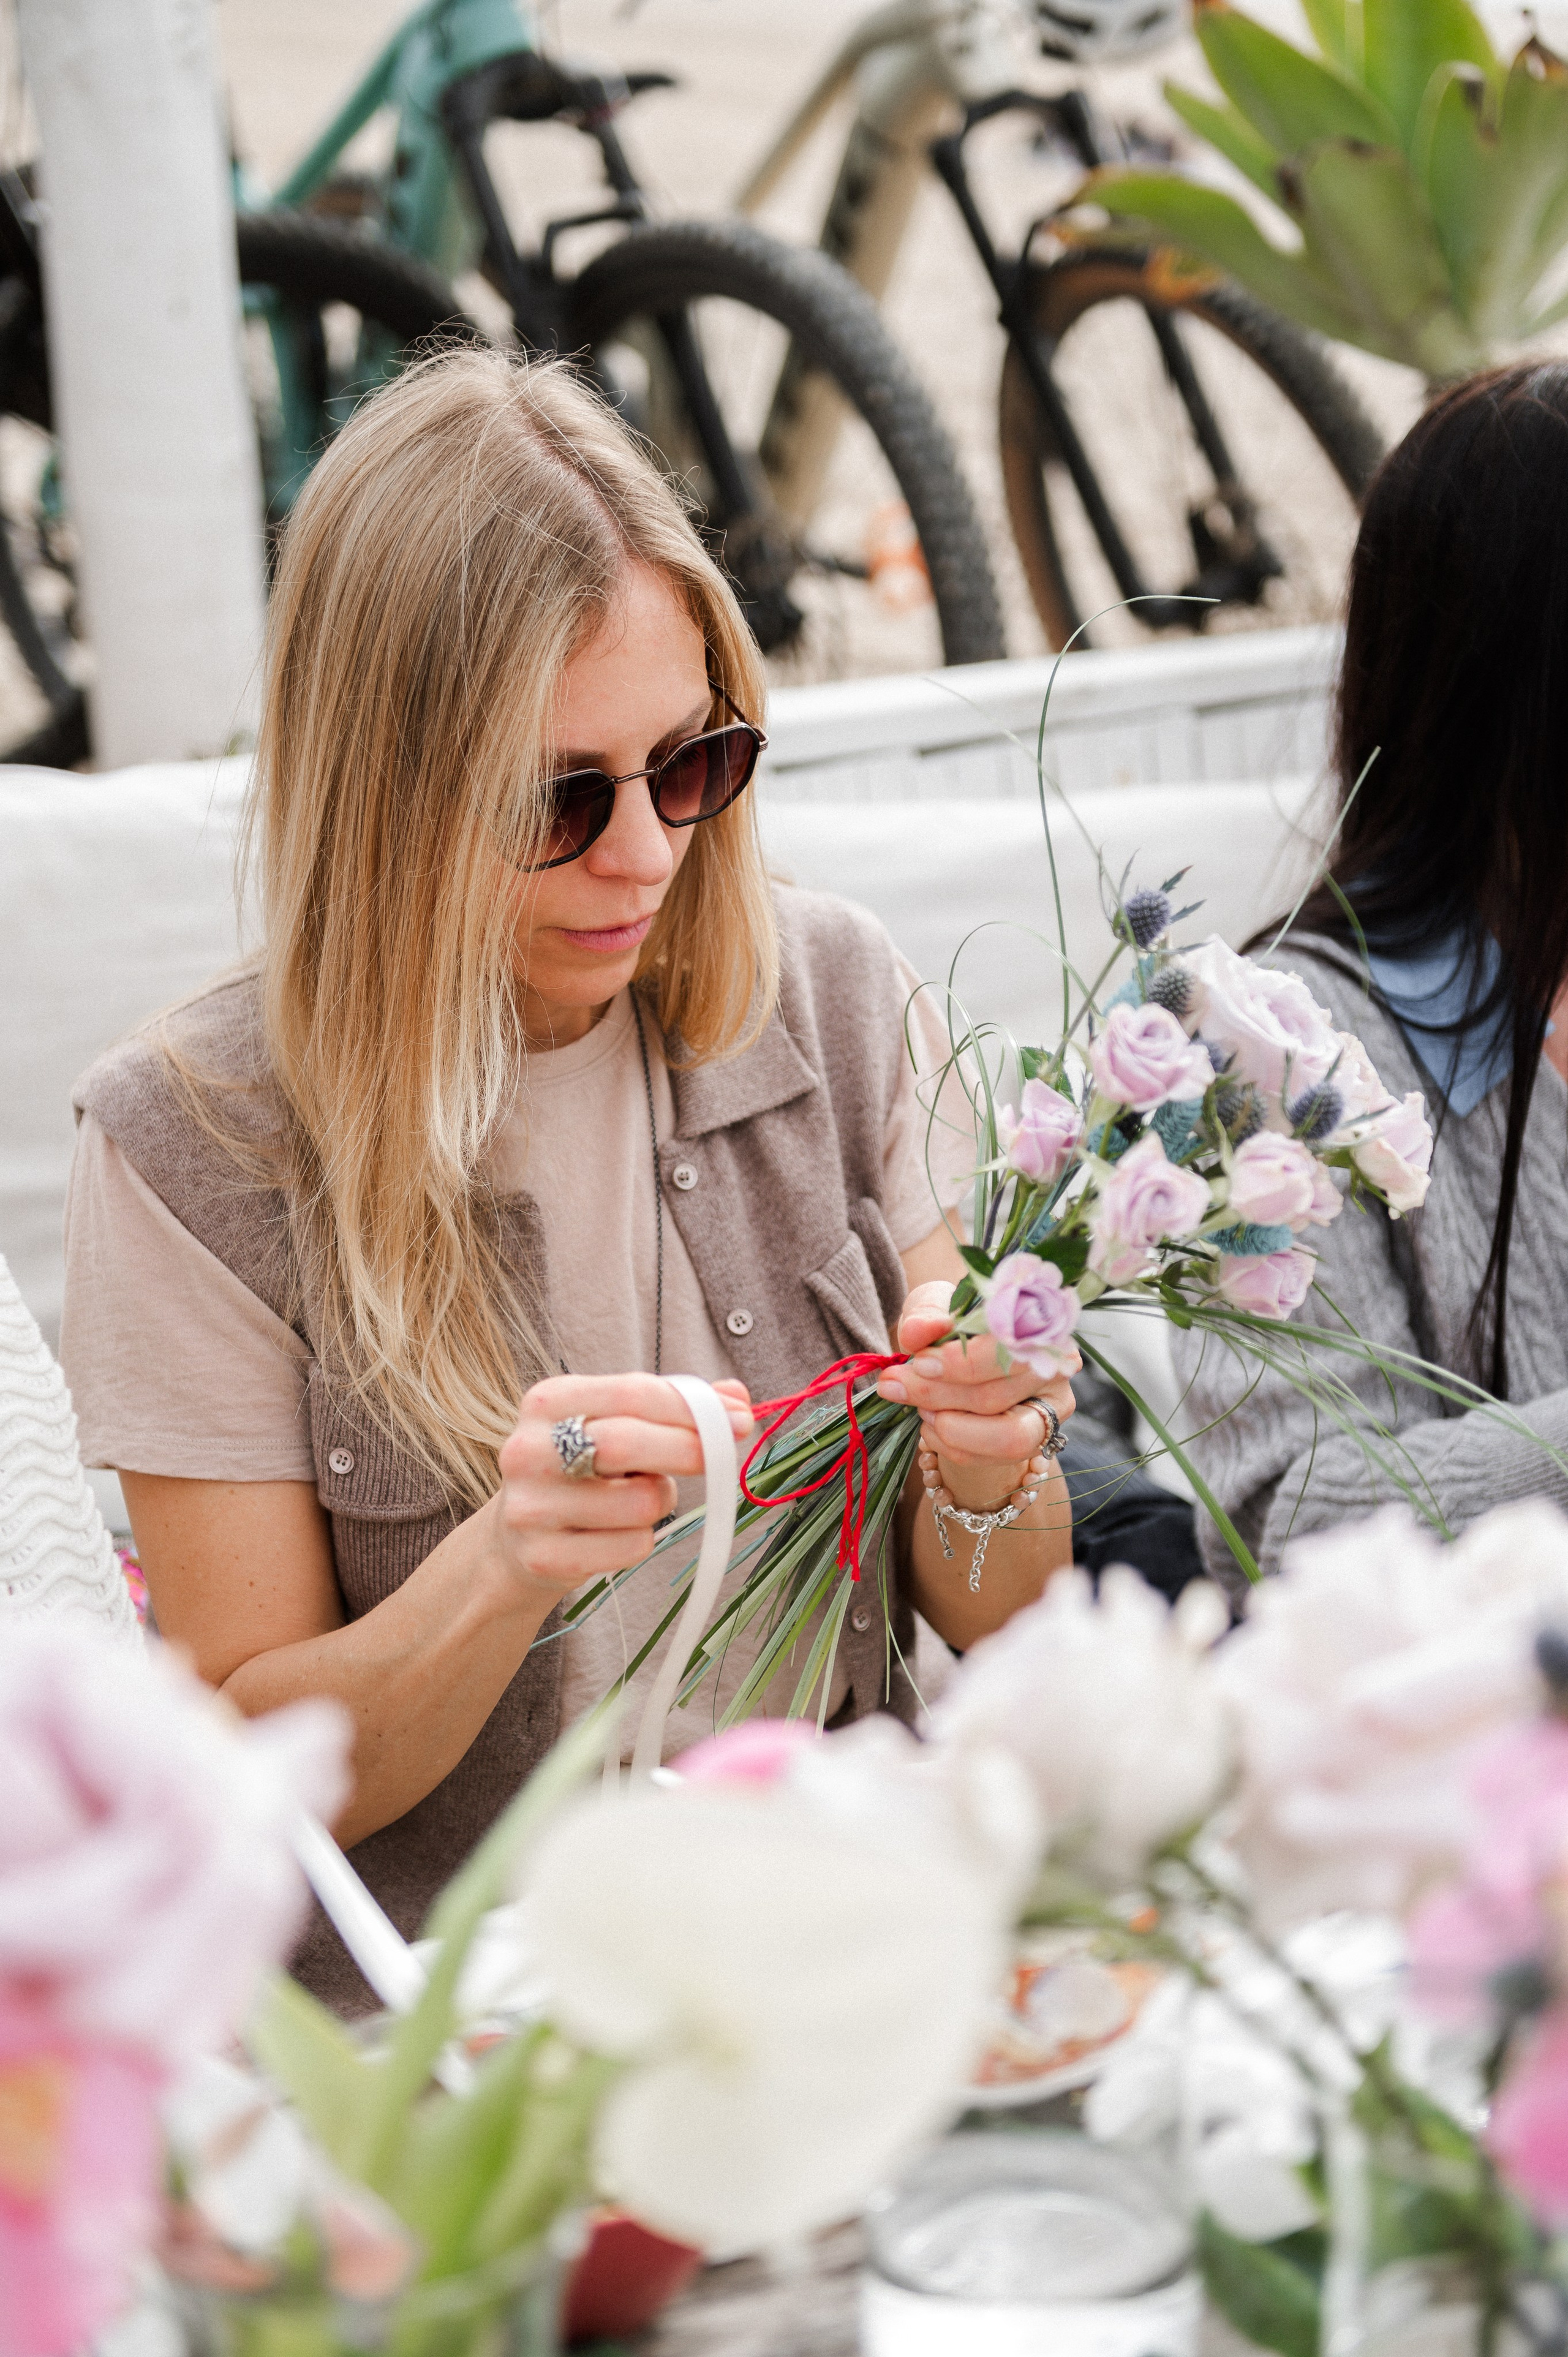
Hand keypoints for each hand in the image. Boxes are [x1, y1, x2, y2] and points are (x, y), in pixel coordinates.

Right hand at [493, 1373, 754, 1603]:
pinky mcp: (542, 1557)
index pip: (632, 1393)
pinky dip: (643, 1540)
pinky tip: (619, 1532)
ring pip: (639, 1502)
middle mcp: (529, 1449)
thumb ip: (675, 1407)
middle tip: (725, 1455)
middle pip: (626, 1442)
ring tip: (639, 1498)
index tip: (739, 1417)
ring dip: (661, 1501)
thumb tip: (738, 1399)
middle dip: (689, 1448)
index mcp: (548, 1402)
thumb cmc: (584, 1470)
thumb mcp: (618, 1425)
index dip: (693, 1406)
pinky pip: (631, 1547)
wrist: (518, 1539)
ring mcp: (530, 1506)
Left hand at [876, 1280, 1076, 1511]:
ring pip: (1009, 1437)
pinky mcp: (1038, 1439)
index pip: (1008, 1349)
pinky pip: (995, 1458)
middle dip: (939, 1396)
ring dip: (951, 1428)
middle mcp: (1057, 1365)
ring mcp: (1053, 1406)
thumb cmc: (955, 1324)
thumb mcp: (937, 1306)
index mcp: (1039, 1321)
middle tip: (895, 1386)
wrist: (966, 1358)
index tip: (918, 1362)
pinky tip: (933, 1423)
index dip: (962, 1362)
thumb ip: (926, 1314)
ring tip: (920, 1408)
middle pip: (1000, 1395)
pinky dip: (954, 1445)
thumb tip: (917, 1332)